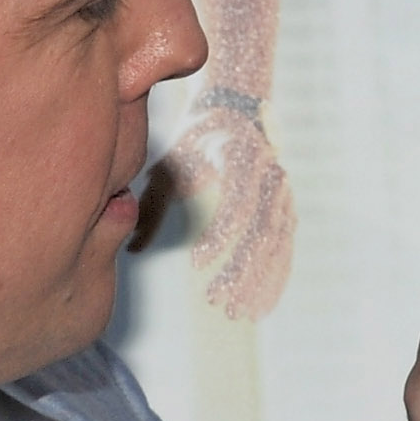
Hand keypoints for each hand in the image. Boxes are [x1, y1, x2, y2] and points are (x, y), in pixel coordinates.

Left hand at [149, 105, 298, 320]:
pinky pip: (283, 248)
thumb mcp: (173, 163)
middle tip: (219, 303)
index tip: (198, 264)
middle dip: (240, 271)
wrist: (239, 107)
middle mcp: (267, 174)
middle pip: (259, 230)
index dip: (220, 235)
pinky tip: (262, 305)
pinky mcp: (285, 208)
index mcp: (239, 157)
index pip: (236, 202)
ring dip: (257, 280)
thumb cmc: (197, 137)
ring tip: (238, 312)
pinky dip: (274, 277)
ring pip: (273, 244)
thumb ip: (153, 205)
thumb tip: (134, 247)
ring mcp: (281, 192)